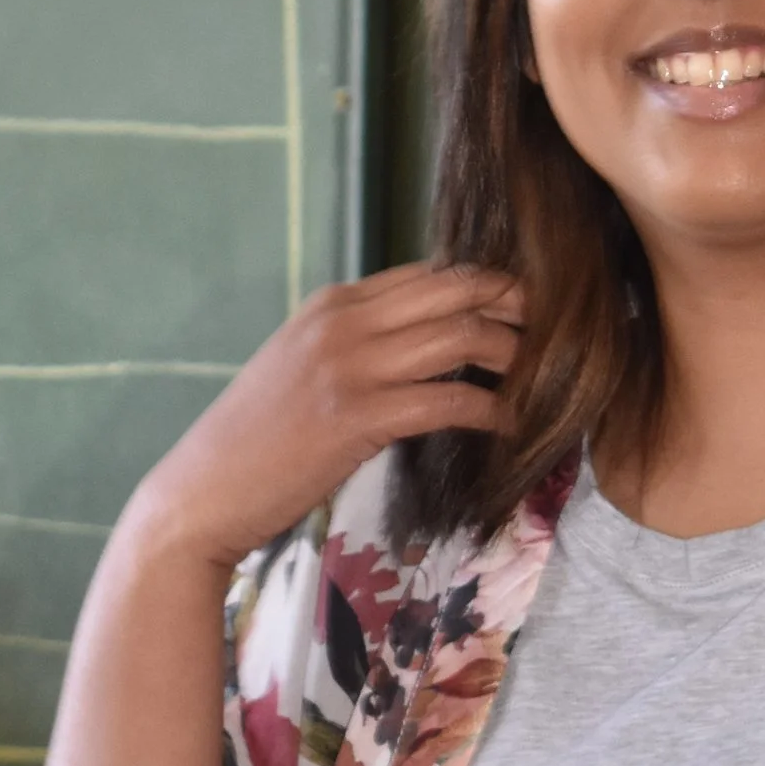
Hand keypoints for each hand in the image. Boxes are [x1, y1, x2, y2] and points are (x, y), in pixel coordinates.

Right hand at [125, 264, 522, 574]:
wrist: (203, 492)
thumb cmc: (256, 442)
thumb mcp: (302, 369)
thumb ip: (358, 345)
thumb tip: (425, 344)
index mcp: (332, 304)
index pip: (431, 273)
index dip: (489, 284)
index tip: (530, 308)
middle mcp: (343, 322)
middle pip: (455, 292)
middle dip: (517, 307)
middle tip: (561, 334)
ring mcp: (349, 366)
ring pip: (461, 338)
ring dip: (515, 357)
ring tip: (545, 380)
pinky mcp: (357, 417)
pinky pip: (449, 399)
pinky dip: (492, 410)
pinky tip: (513, 427)